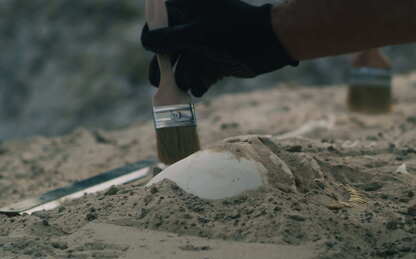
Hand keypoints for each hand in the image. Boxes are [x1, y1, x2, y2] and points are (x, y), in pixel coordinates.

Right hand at [141, 0, 297, 96]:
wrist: (270, 44)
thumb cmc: (232, 31)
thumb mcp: (195, 33)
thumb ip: (167, 38)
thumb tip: (146, 43)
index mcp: (184, 11)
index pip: (156, 26)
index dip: (154, 43)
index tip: (156, 56)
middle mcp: (190, 28)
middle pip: (166, 51)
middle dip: (164, 69)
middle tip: (158, 84)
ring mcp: (202, 46)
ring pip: (182, 66)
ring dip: (181, 79)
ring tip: (185, 88)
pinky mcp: (214, 63)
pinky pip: (199, 76)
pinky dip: (198, 84)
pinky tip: (200, 90)